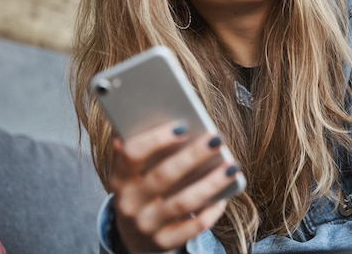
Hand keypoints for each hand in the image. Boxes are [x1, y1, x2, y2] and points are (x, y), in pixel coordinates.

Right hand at [109, 121, 238, 252]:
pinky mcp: (164, 243)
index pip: (131, 155)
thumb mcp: (133, 173)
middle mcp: (129, 203)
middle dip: (193, 155)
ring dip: (211, 182)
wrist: (136, 240)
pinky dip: (212, 210)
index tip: (182, 126)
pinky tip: (226, 196)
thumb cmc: (142, 191)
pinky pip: (194, 226)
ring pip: (183, 202)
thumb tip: (156, 111)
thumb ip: (143, 147)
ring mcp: (146, 226)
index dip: (155, 140)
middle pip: (163, 176)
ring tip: (231, 165)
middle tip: (217, 138)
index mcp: (119, 178)